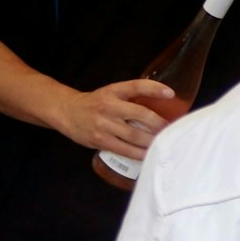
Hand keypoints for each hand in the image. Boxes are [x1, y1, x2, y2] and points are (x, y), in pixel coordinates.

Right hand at [52, 79, 175, 156]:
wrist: (68, 112)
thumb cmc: (95, 103)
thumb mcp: (111, 93)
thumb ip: (130, 98)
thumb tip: (160, 105)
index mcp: (113, 90)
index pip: (136, 86)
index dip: (154, 89)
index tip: (171, 94)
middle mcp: (109, 106)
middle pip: (140, 114)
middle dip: (159, 123)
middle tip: (171, 129)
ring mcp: (104, 125)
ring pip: (134, 135)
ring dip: (152, 140)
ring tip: (163, 142)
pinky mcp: (100, 141)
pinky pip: (124, 149)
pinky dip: (138, 153)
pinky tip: (148, 154)